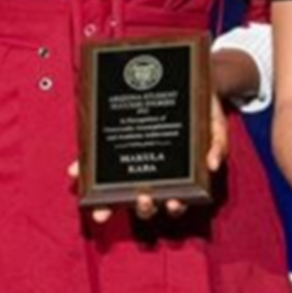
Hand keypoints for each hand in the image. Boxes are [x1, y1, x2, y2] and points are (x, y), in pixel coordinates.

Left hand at [68, 93, 230, 223]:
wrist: (195, 83)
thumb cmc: (204, 112)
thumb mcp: (215, 127)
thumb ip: (216, 146)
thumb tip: (211, 165)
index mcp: (180, 174)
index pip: (176, 198)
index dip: (173, 207)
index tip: (172, 203)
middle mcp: (156, 174)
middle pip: (148, 201)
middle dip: (143, 207)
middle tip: (143, 200)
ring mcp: (135, 162)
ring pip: (121, 191)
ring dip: (112, 203)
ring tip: (104, 209)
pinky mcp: (117, 147)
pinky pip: (99, 162)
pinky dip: (85, 168)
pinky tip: (75, 172)